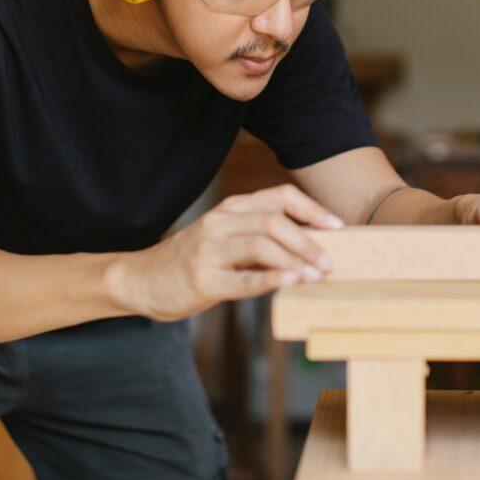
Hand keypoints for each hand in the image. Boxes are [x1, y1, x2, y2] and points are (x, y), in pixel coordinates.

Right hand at [105, 184, 341, 321]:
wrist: (140, 280)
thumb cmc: (192, 261)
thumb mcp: (224, 238)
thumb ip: (258, 237)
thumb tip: (311, 248)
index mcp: (230, 209)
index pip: (279, 196)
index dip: (313, 209)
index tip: (339, 227)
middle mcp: (220, 222)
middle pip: (274, 221)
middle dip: (309, 241)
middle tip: (331, 262)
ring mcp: (209, 250)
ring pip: (261, 245)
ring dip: (296, 259)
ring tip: (317, 276)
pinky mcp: (202, 280)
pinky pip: (242, 279)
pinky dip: (271, 279)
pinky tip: (290, 282)